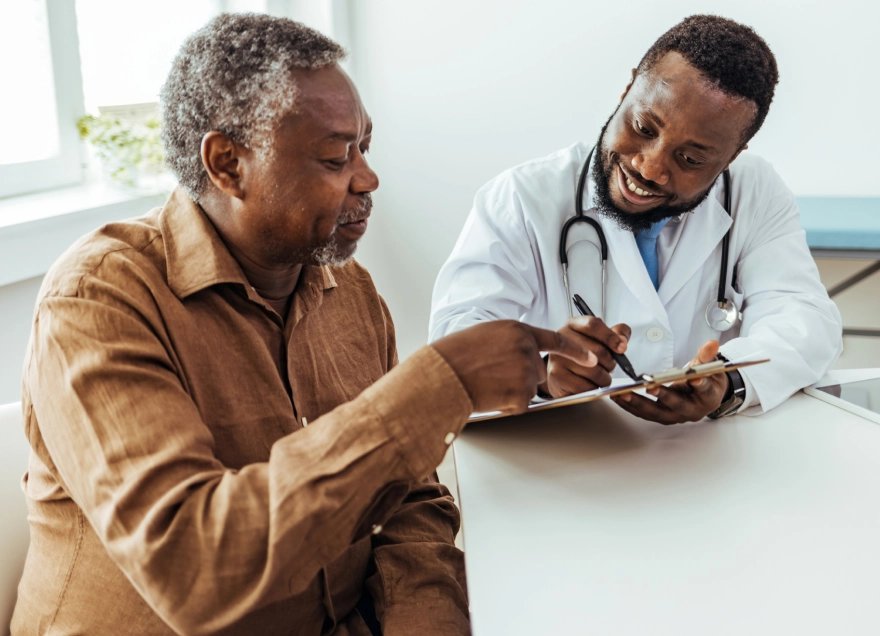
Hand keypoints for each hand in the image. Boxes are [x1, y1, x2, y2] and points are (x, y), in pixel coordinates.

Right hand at [431, 320, 596, 414]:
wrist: (443, 374)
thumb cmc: (456, 355)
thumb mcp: (486, 335)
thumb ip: (510, 341)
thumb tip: (523, 352)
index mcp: (518, 331)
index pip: (556, 341)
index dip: (576, 351)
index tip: (592, 357)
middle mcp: (526, 349)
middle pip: (538, 370)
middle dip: (522, 376)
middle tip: (494, 375)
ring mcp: (525, 372)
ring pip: (528, 388)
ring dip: (511, 390)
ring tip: (487, 382)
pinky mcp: (522, 394)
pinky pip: (520, 403)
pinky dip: (506, 403)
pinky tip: (489, 393)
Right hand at [543, 316, 631, 397]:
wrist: (560, 375)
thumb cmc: (582, 356)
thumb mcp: (599, 339)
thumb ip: (616, 333)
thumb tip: (622, 340)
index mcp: (573, 325)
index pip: (593, 325)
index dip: (610, 337)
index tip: (621, 348)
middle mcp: (562, 339)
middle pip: (597, 350)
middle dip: (610, 363)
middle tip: (608, 366)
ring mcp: (557, 357)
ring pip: (594, 372)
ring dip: (603, 378)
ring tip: (597, 376)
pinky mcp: (556, 376)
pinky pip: (586, 386)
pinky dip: (593, 388)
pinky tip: (588, 384)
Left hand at [611, 340, 728, 424]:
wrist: (705, 396)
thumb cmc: (707, 380)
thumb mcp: (711, 366)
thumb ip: (707, 356)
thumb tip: (712, 343)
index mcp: (708, 397)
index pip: (704, 390)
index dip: (700, 384)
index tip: (693, 378)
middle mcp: (692, 410)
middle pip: (676, 405)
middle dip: (662, 396)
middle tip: (649, 387)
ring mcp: (676, 416)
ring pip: (656, 412)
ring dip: (638, 404)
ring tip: (622, 394)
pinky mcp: (663, 417)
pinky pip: (645, 414)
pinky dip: (631, 407)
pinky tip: (618, 398)